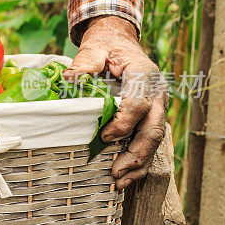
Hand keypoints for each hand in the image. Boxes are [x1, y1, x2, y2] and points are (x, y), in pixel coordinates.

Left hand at [64, 16, 167, 189]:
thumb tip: (69, 79)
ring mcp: (156, 107)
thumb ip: (85, 63)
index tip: (104, 136)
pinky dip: (139, 162)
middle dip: (136, 152)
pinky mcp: (149, 118)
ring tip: (120, 181)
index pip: (139, 104)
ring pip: (155, 140)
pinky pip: (148, 142)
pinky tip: (125, 178)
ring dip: (139, 163)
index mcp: (144, 75)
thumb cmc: (106, 47)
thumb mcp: (94, 49)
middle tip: (116, 170)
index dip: (124, 123)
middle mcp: (156, 93)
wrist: (119, 43)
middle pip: (154, 127)